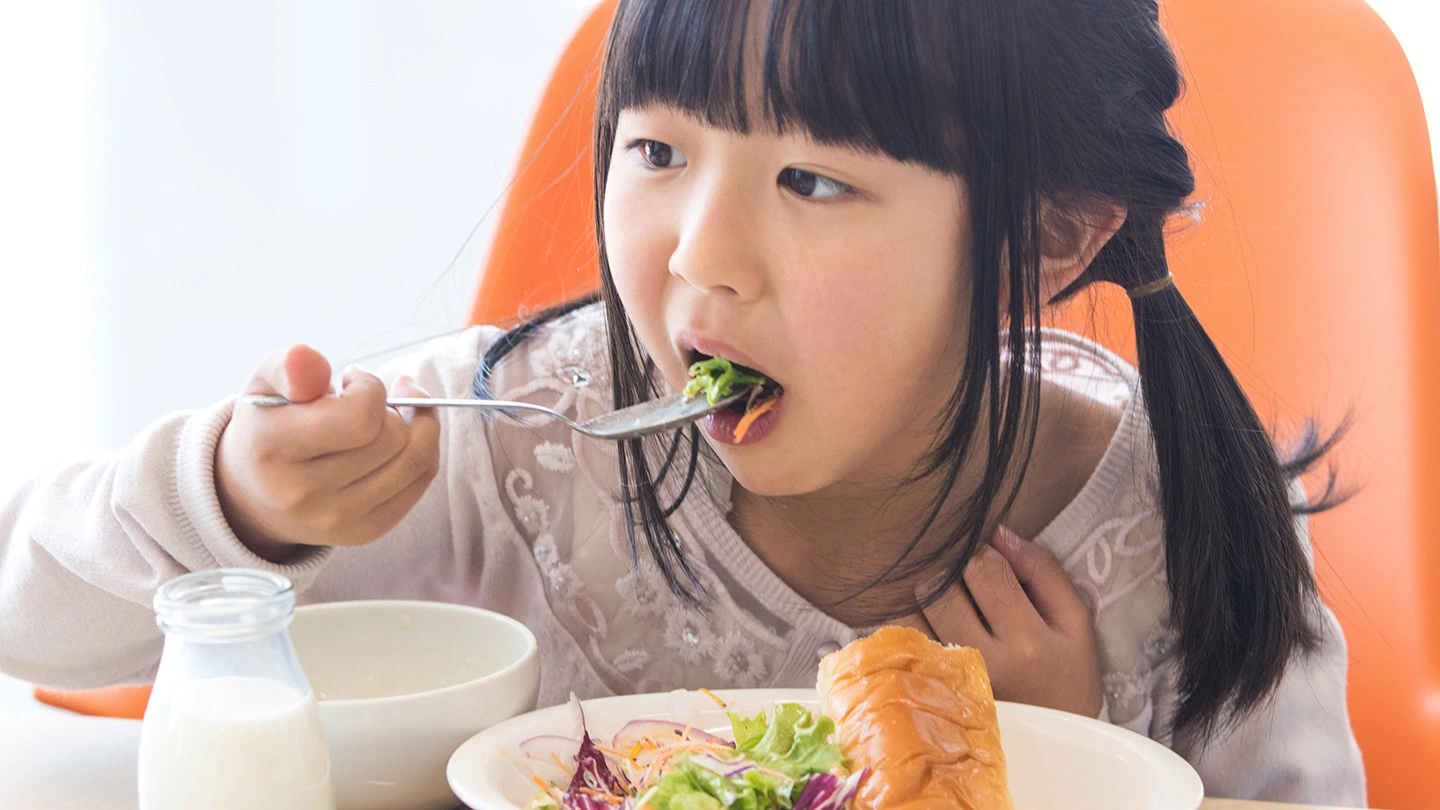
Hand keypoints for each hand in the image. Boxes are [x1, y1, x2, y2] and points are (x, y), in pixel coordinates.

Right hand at [215, 344, 440, 559]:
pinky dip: (422, 451)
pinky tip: (402, 436)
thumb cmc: (268, 426)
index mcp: (273, 449)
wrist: (253, 494)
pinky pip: (418, 483)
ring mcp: (336, 519)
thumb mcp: (264, 385)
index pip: (361, 417)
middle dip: (394, 406)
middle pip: (392, 439)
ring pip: (414, 462)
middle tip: (373, 396)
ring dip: (419, 425)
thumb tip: (308, 358)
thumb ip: (288, 366)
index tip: (353, 380)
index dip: (370, 388)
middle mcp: (303, 494)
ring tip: (397, 411)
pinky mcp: (363, 532)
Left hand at [902, 526, 1101, 716]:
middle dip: (946, 574)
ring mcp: (950, 687)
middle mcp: (986, 665)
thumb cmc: (1066, 680)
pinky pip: (896, 650)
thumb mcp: (1075, 626)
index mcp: (1030, 642)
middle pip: (939, 587)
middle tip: (961, 586)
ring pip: (910, 615)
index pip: (984, 569)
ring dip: (922, 603)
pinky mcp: (925, 701)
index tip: (985, 563)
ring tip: (944, 612)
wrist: (1056, 753)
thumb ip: (1043, 572)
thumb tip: (998, 532)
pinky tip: (924, 637)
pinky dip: (903, 634)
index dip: (979, 554)